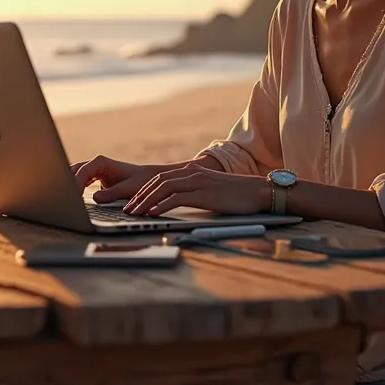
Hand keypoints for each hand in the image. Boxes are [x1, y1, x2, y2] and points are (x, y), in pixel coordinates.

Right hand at [71, 156, 162, 202]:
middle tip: (61, 202)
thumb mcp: (128, 189)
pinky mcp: (92, 179)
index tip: (71, 199)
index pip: (82, 172)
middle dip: (66, 184)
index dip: (74, 185)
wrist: (149, 179)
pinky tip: (70, 202)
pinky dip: (73, 190)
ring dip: (67, 187)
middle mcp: (94, 164)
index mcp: (101, 162)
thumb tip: (95, 198)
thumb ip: (112, 193)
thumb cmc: (141, 182)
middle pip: (73, 172)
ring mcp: (92, 170)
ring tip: (62, 203)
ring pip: (73, 176)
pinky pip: (77, 183)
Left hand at [124, 166, 269, 215]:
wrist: (257, 191)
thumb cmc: (236, 195)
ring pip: (163, 188)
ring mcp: (197, 182)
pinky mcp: (203, 193)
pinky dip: (161, 206)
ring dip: (145, 201)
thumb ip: (195, 191)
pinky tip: (152, 214)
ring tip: (134, 213)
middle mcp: (192, 173)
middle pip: (158, 181)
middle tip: (127, 208)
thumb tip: (179, 202)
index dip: (144, 189)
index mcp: (193, 171)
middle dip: (139, 195)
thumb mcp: (211, 189)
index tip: (133, 201)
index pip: (161, 178)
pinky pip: (176, 198)